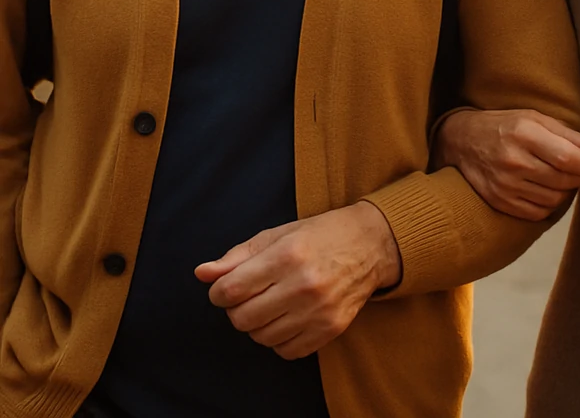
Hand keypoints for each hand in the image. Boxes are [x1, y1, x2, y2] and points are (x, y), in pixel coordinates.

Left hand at [194, 201, 400, 359]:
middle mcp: (304, 284)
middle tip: (251, 294)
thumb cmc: (321, 235)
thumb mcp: (279, 234)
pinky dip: (280, 338)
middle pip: (242, 318)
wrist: (371, 245)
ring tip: (273, 303)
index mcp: (288, 255)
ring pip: (262, 337)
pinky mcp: (331, 329)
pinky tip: (289, 317)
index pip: (231, 289)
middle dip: (237, 308)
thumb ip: (238, 255)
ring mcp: (319, 310)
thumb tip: (202, 273)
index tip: (225, 288)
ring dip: (259, 323)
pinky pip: (286, 350)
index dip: (219, 292)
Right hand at [435, 109, 579, 220]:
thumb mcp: (535, 119)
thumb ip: (570, 136)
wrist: (461, 141)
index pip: (568, 158)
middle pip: (563, 180)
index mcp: (524, 134)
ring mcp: (505, 185)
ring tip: (559, 176)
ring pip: (554, 199)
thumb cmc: (504, 126)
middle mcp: (513, 161)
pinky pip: (539, 213)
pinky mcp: (500, 202)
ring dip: (565, 190)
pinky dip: (549, 204)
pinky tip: (544, 188)